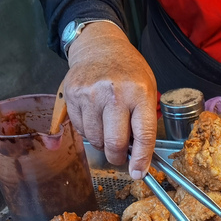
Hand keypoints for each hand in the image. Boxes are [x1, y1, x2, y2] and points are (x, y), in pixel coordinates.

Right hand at [65, 22, 157, 179]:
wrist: (100, 47)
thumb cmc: (128, 72)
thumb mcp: (147, 90)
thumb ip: (144, 122)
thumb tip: (138, 158)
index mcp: (139, 93)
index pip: (143, 135)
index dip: (141, 160)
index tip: (139, 173)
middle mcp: (114, 94)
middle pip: (114, 143)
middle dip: (118, 157)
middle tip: (120, 156)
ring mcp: (91, 95)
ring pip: (95, 140)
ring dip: (102, 144)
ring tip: (108, 128)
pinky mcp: (73, 96)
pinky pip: (81, 130)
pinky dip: (89, 132)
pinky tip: (95, 117)